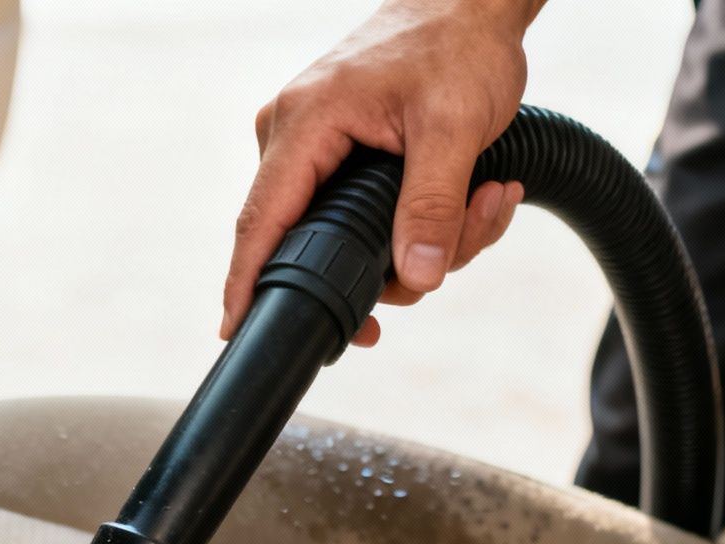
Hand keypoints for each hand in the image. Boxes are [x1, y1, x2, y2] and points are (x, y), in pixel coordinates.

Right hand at [223, 0, 540, 347]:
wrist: (469, 4)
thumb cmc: (457, 46)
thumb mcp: (454, 128)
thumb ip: (432, 205)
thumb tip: (418, 277)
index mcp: (305, 124)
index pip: (260, 222)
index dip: (248, 283)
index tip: (238, 331)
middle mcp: (296, 138)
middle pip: (319, 244)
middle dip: (395, 265)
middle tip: (458, 245)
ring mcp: (317, 149)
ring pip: (357, 239)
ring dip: (429, 240)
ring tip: (485, 200)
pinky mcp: (343, 158)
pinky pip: (371, 218)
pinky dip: (426, 221)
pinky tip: (475, 195)